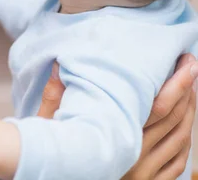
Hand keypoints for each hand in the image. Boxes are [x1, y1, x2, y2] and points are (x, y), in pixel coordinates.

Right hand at [37, 55, 197, 179]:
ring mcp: (145, 174)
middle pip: (173, 120)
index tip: (184, 63)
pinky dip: (186, 141)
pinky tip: (183, 126)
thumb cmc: (53, 160)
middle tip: (190, 67)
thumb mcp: (48, 128)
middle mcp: (135, 157)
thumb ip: (53, 98)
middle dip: (187, 91)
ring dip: (189, 113)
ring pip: (180, 139)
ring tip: (189, 90)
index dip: (176, 83)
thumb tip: (60, 64)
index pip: (157, 107)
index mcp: (113, 138)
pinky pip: (177, 162)